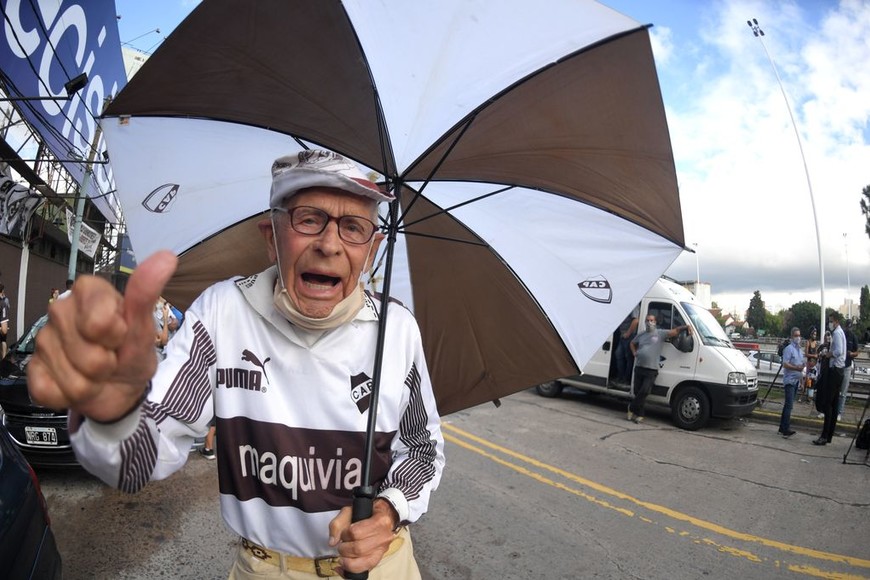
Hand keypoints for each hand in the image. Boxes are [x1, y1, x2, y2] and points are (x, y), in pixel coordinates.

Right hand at [27, 251, 177, 421]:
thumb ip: (146, 294)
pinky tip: (76, 382)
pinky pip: (51, 391)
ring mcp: (43, 340)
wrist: (121, 388)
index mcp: (87, 291)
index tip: (122, 335)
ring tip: (98, 373)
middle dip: (106, 363)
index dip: (117, 336)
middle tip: (112, 357)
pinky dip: (71, 395)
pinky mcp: (32, 370)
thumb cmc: (132, 352)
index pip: (99, 322)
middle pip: (89, 356)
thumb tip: (166, 257)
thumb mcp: (144, 327)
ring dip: (92, 383)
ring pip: (74, 379)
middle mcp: (60, 310)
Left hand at [328, 499, 397, 575]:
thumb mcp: (349, 511)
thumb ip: (337, 524)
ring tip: (344, 553)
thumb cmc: (366, 514)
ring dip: (347, 559)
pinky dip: (350, 569)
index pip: (355, 532)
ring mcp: (382, 549)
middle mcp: (384, 536)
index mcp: (380, 521)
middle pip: (358, 548)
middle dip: (345, 548)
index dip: (345, 534)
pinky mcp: (378, 559)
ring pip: (361, 560)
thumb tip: (333, 541)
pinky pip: (364, 569)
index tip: (345, 532)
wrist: (380, 518)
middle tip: (343, 544)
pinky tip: (343, 565)